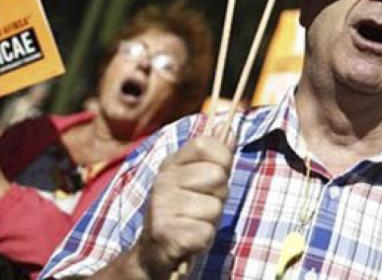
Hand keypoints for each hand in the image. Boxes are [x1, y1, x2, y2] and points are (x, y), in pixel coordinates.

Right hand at [135, 131, 233, 277]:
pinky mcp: (167, 234)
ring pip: (215, 207)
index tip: (219, 172)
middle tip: (202, 206)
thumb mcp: (198, 181)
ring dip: (211, 220)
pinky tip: (190, 238)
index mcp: (171, 164)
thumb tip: (229, 128)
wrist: (153, 252)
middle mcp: (163, 181)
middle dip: (219, 195)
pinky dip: (204, 239)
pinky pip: (206, 232)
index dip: (222, 158)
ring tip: (194, 222)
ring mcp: (162, 207)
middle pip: (217, 175)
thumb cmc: (183, 213)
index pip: (205, 144)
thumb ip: (215, 157)